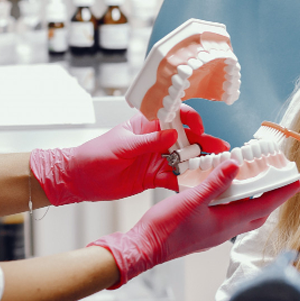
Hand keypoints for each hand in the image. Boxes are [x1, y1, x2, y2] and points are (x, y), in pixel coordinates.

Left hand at [30, 104, 229, 205]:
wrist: (79, 179)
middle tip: (220, 149)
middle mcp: (155, 141)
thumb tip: (172, 134)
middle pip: (184, 138)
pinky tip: (198, 185)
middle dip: (203, 142)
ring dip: (200, 162)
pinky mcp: (153, 177)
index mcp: (146, 125)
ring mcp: (156, 159)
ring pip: (183, 159)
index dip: (189, 119)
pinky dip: (186, 181)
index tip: (198, 127)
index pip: (173, 115)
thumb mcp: (121, 146)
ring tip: (217, 167)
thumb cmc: (94, 155)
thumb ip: (148, 142)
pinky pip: (174, 178)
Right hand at [90, 160, 299, 288]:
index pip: (264, 205)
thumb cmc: (165, 228)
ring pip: (244, 215)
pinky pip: (229, 215)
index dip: (283, 193)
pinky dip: (237, 203)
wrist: (144, 247)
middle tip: (283, 181)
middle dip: (274, 197)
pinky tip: (229, 192)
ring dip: (255, 200)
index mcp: (226, 222)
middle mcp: (225, 230)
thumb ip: (215, 183)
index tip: (299, 183)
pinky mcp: (205, 231)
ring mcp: (215, 232)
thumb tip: (235, 166)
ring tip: (260, 183)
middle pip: (259, 212)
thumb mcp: (191, 199)